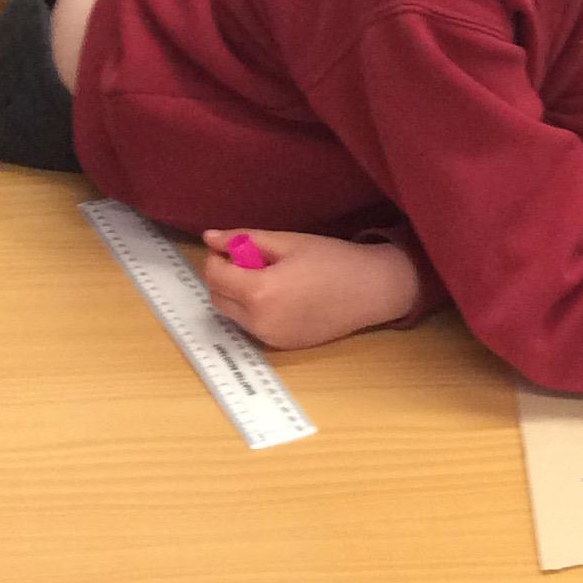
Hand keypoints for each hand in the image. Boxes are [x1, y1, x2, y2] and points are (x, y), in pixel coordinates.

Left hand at [200, 230, 421, 348]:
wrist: (373, 290)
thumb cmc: (333, 260)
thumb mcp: (288, 242)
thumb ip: (245, 239)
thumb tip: (210, 237)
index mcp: (259, 292)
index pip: (214, 276)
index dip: (218, 258)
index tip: (235, 247)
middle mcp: (259, 321)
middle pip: (217, 298)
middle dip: (225, 277)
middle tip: (253, 261)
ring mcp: (271, 337)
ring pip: (232, 314)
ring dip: (238, 295)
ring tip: (271, 279)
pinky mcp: (283, 345)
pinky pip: (253, 326)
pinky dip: (256, 311)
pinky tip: (284, 297)